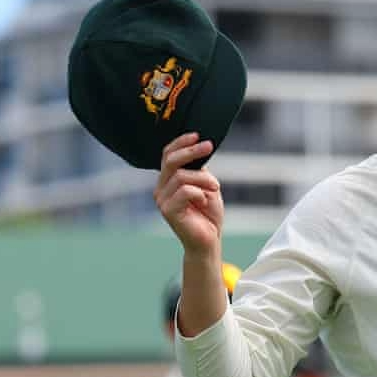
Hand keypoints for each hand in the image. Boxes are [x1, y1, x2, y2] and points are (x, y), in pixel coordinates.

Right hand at [154, 132, 222, 256]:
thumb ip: (198, 170)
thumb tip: (199, 148)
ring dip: (203, 180)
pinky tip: (204, 202)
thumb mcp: (206, 186)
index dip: (181, 143)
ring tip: (215, 189)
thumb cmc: (208, 215)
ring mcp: (162, 200)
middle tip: (208, 146)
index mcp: (168, 181)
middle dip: (191, 151)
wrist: (208, 241)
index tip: (198, 135)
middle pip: (171, 160)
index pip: (167, 155)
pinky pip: (185, 191)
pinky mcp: (167, 210)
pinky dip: (200, 193)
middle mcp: (161, 189)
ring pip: (182, 176)